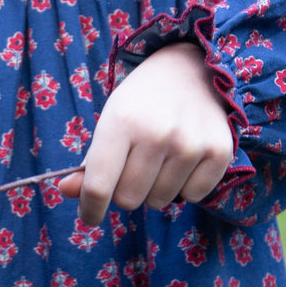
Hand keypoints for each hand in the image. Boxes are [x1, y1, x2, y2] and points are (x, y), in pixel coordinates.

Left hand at [58, 43, 233, 224]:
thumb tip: (66, 192)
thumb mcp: (110, 121)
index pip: (99, 186)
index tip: (90, 216)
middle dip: (126, 191)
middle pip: (129, 200)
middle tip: (133, 167)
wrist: (190, 70)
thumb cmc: (142, 103)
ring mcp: (191, 143)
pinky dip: (185, 186)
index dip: (90, 209)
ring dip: (155, 189)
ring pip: (160, 201)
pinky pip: (192, 196)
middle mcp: (157, 133)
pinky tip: (184, 160)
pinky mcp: (219, 152)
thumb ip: (91, 162)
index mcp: (122, 122)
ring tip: (160, 159)